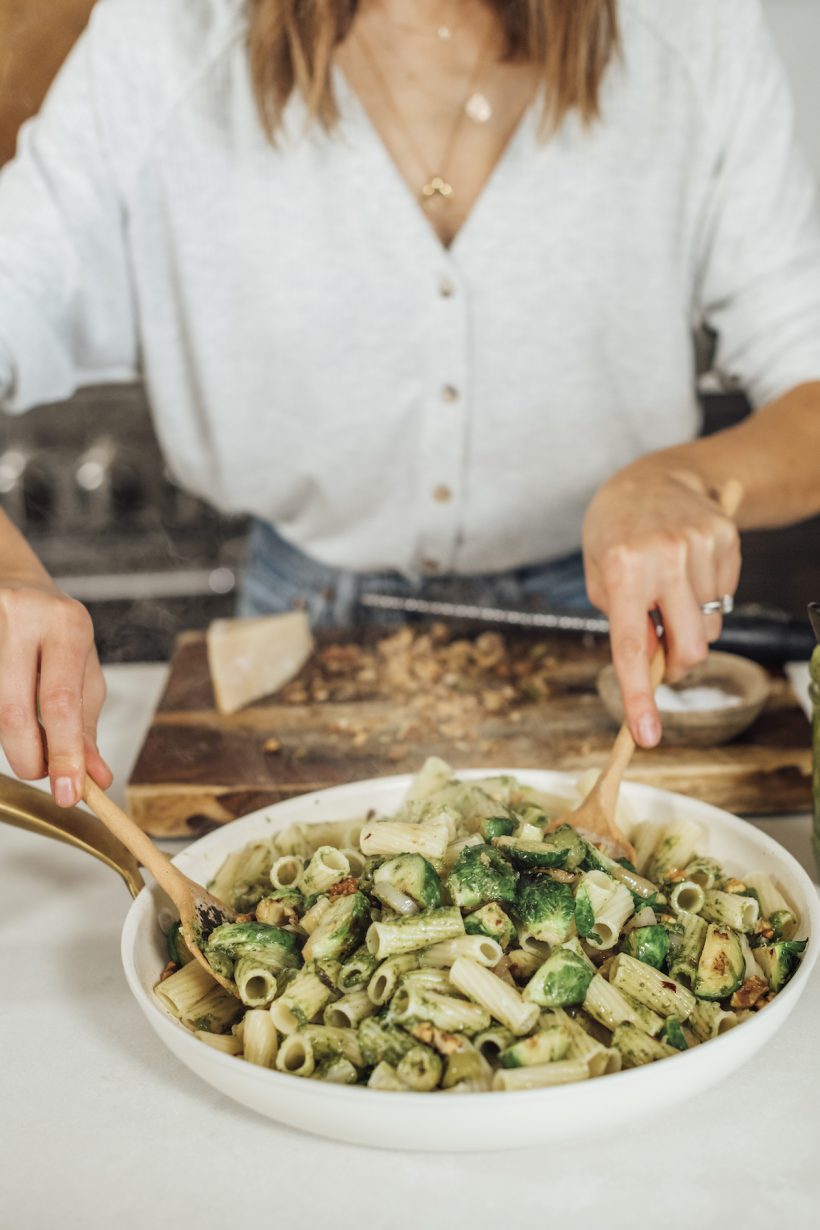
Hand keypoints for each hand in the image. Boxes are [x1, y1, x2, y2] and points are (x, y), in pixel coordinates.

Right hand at [0, 577, 111, 804]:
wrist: (11, 579)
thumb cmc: (53, 629)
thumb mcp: (83, 668)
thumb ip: (87, 723)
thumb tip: (95, 777)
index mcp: (67, 624)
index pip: (62, 702)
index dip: (64, 753)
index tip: (69, 792)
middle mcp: (22, 616)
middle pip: (13, 711)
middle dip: (29, 757)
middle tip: (42, 774)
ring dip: (13, 737)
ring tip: (30, 732)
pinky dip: (0, 719)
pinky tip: (13, 709)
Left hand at [583, 466, 740, 747]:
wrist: (652, 478)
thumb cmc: (615, 534)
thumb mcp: (599, 576)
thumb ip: (624, 622)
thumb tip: (657, 662)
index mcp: (621, 568)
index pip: (632, 646)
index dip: (639, 696)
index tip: (646, 735)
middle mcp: (664, 557)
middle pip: (691, 646)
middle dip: (680, 666)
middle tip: (666, 660)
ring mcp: (700, 545)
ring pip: (710, 624)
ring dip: (690, 626)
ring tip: (669, 595)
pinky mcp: (726, 539)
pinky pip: (725, 597)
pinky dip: (706, 599)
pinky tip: (688, 573)